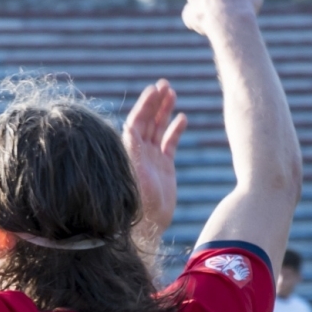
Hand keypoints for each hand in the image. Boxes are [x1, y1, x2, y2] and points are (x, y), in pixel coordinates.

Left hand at [123, 80, 185, 245]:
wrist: (146, 226)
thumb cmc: (134, 206)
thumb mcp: (131, 178)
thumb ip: (132, 154)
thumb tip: (130, 130)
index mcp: (128, 154)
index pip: (136, 122)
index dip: (144, 106)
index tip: (154, 90)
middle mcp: (138, 154)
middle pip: (146, 121)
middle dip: (155, 103)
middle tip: (165, 85)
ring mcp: (151, 159)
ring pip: (158, 129)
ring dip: (164, 111)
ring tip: (172, 93)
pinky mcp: (164, 167)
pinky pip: (169, 143)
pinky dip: (175, 130)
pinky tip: (182, 118)